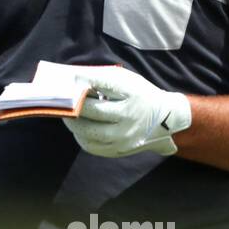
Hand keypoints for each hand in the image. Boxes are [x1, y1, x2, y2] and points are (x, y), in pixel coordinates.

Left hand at [62, 65, 191, 157]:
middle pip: (92, 110)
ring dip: (73, 122)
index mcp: (134, 93)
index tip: (67, 78)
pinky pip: (92, 146)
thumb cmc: (141, 95)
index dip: (83, 79)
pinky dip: (81, 137)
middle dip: (73, 104)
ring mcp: (125, 136)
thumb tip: (70, 79)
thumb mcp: (127, 81)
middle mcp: (131, 116)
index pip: (104, 82)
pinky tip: (79, 129)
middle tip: (62, 100)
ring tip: (68, 115)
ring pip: (89, 132)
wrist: (166, 120)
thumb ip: (101, 78)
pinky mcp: (120, 150)